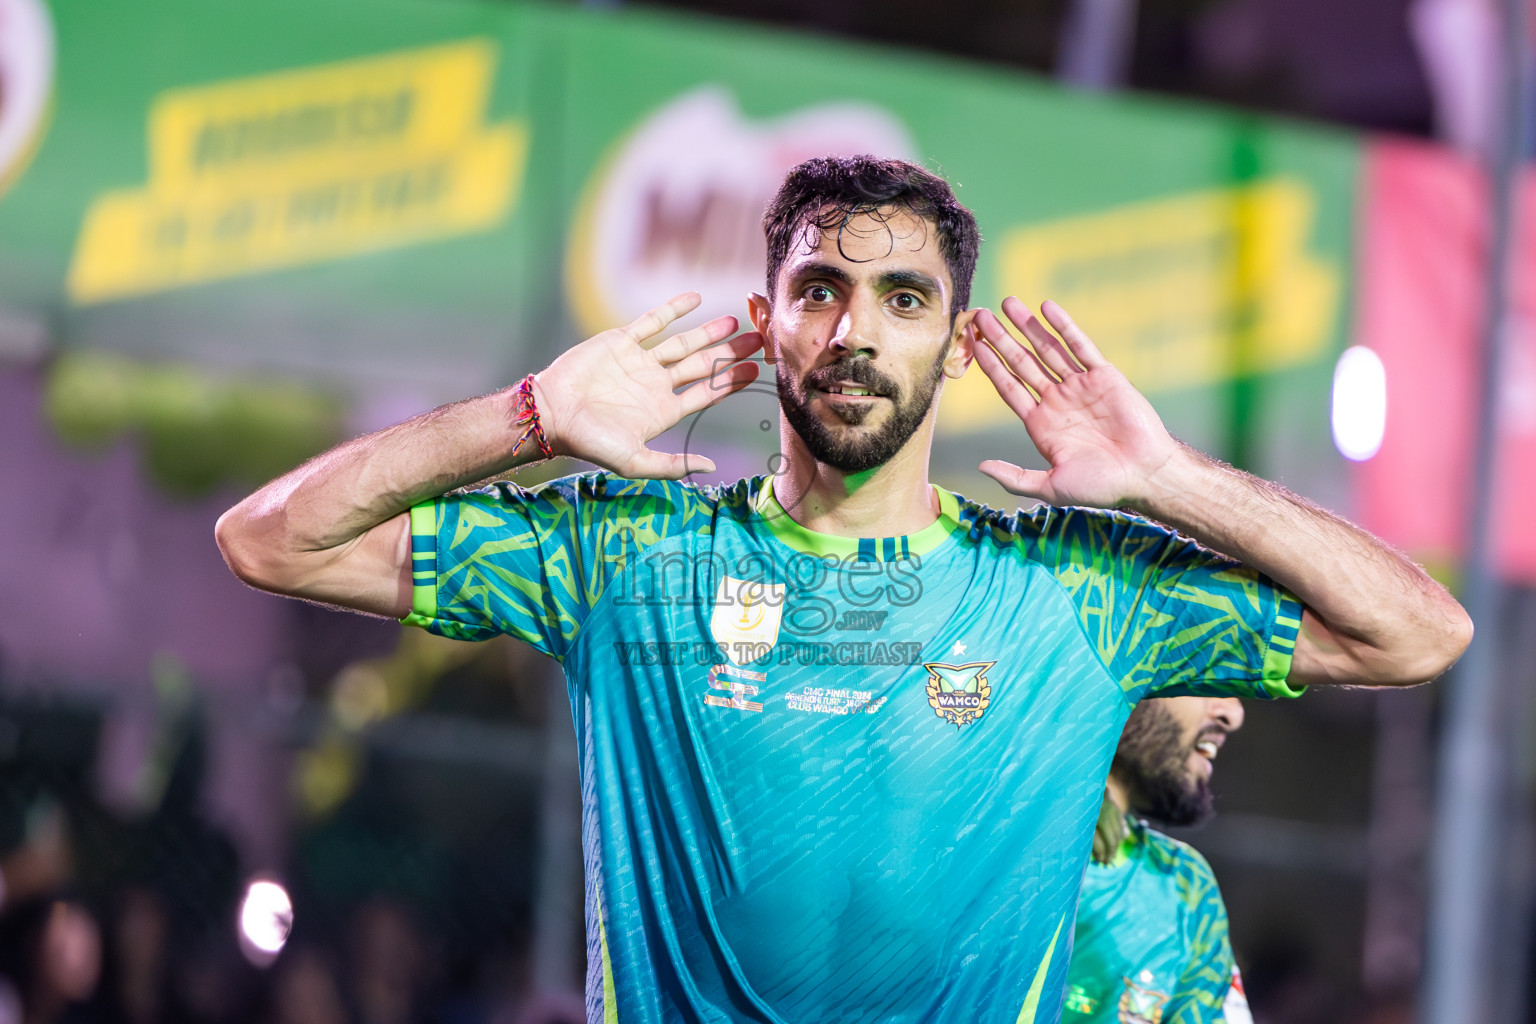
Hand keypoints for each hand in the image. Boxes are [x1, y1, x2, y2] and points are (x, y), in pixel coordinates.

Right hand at [533, 293, 761, 477]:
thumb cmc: (590, 442)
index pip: (707, 393)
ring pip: (683, 342)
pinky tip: (696, 299)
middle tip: (758, 340)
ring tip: (734, 321)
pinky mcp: (621, 341)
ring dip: (709, 332)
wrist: (551, 413)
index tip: (756, 370)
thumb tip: (709, 468)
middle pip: (702, 365)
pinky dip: (674, 309)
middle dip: (730, 353)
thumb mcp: (634, 461)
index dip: (732, 382)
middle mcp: (656, 384)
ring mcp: (640, 362)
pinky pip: (652, 321)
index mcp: (664, 411)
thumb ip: (672, 465)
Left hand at [973, 297, 1179, 508]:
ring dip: (1027, 326)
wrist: (1145, 476)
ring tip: (1007, 303)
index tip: (973, 345)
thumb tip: (982, 467)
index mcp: (1041, 424)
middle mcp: (1057, 401)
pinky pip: (1080, 346)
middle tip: (980, 315)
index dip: (991, 366)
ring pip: (1048, 349)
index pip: (1008, 387)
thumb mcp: (1051, 487)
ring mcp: (1080, 387)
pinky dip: (1064, 326)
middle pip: (1022, 362)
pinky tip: (1046, 308)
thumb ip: (1016, 478)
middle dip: (1001, 339)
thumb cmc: (1100, 487)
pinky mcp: (1104, 376)